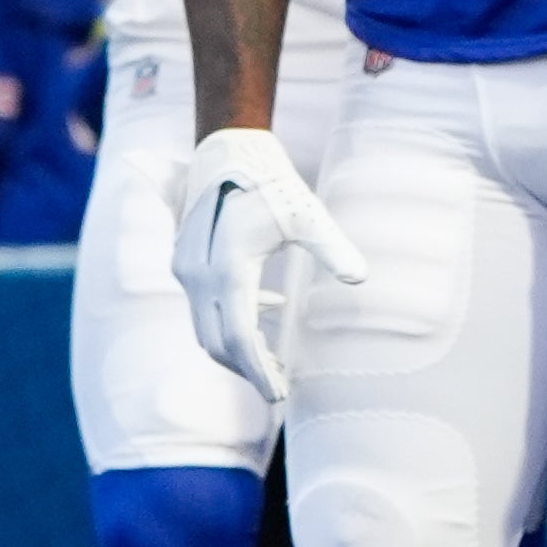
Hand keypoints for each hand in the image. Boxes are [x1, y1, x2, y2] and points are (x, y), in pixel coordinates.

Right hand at [174, 127, 364, 401]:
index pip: (239, 337)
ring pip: (206, 327)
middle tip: (281, 388)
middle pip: (217, 341)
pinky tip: (271, 312)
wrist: (228, 151)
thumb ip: (333, 249)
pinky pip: (205, 306)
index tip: (279, 395)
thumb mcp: (309, 217)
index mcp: (226, 270)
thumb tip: (361, 279)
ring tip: (276, 362)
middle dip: (248, 368)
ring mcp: (186, 270)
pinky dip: (231, 321)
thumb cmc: (273, 184)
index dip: (258, 371)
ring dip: (238, 348)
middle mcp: (197, 275)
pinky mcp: (186, 262)